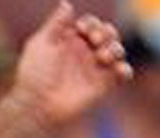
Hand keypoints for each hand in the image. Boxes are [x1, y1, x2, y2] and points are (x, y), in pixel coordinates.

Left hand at [10, 3, 131, 130]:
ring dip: (115, 48)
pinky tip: (118, 69)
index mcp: (70, 41)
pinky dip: (125, 69)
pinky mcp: (102, 86)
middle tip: (94, 41)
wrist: (37, 107)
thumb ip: (56, 23)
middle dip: (106, 32)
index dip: (91, 23)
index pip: (90, 24)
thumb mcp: (41, 43)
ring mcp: (94, 69)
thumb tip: (66, 3)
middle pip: (107, 34)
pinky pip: (122, 74)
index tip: (82, 30)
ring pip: (116, 50)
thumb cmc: (35, 75)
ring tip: (102, 56)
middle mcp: (84, 54)